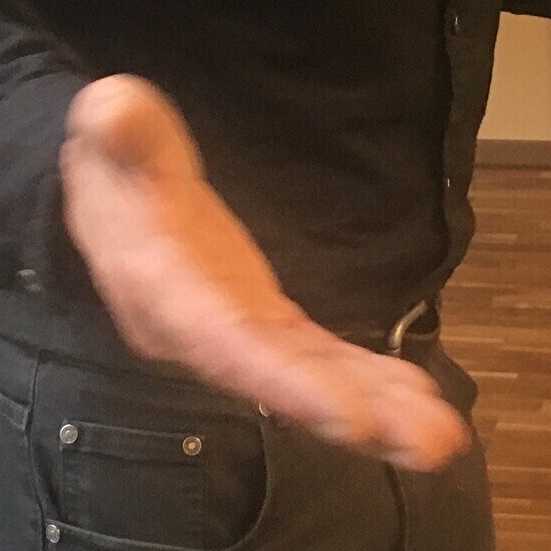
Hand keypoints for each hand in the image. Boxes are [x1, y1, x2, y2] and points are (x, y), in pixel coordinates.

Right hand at [58, 74, 470, 471]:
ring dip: (378, 410)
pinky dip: (369, 382)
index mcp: (164, 291)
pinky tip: (420, 398)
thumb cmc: (112, 162)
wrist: (107, 195)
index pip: (228, 344)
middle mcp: (202, 330)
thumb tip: (115, 106)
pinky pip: (319, 359)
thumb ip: (122, 130)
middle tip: (430, 444)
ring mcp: (240, 333)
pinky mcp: (265, 324)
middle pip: (282, 380)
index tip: (352, 417)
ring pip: (311, 379)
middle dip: (355, 412)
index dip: (288, 384)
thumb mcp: (108, 134)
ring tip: (442, 436)